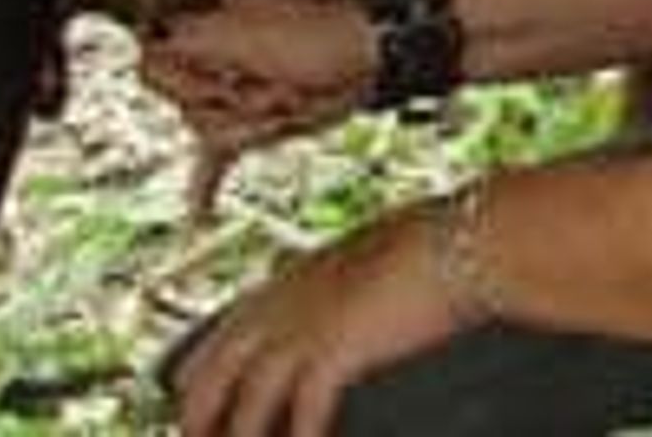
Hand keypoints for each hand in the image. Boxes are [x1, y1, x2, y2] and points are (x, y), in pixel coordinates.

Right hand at [140, 0, 376, 210]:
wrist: (367, 55)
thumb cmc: (308, 32)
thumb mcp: (238, 26)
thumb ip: (182, 40)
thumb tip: (143, 58)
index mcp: (199, 17)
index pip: (150, 60)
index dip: (185, 72)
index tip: (224, 65)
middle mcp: (208, 54)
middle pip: (177, 100)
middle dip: (221, 97)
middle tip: (264, 76)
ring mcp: (229, 92)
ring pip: (205, 129)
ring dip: (247, 120)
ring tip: (284, 95)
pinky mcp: (250, 124)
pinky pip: (214, 162)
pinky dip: (205, 187)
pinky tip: (198, 218)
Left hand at [166, 208, 462, 436]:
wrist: (466, 238)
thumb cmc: (436, 242)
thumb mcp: (371, 254)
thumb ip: (342, 281)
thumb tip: (344, 304)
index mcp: (291, 276)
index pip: (224, 332)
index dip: (200, 372)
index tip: (186, 400)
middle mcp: (286, 301)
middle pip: (217, 370)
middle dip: (198, 414)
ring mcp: (307, 325)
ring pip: (249, 402)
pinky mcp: (335, 349)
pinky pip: (305, 413)